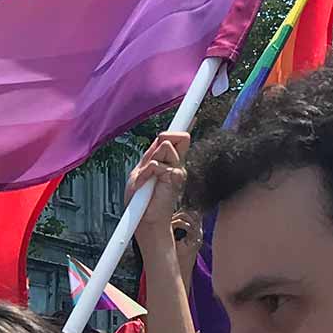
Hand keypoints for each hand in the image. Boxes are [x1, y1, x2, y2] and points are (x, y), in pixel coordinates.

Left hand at [128, 131, 190, 252]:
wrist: (144, 220)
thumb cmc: (141, 199)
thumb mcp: (140, 172)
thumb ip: (152, 156)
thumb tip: (163, 139)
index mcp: (167, 160)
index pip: (178, 137)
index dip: (185, 123)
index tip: (192, 112)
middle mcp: (176, 163)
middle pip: (177, 135)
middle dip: (163, 139)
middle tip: (150, 161)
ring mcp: (178, 170)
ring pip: (165, 147)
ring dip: (148, 163)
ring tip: (144, 181)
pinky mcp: (176, 178)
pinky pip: (158, 164)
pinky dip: (146, 174)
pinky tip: (145, 186)